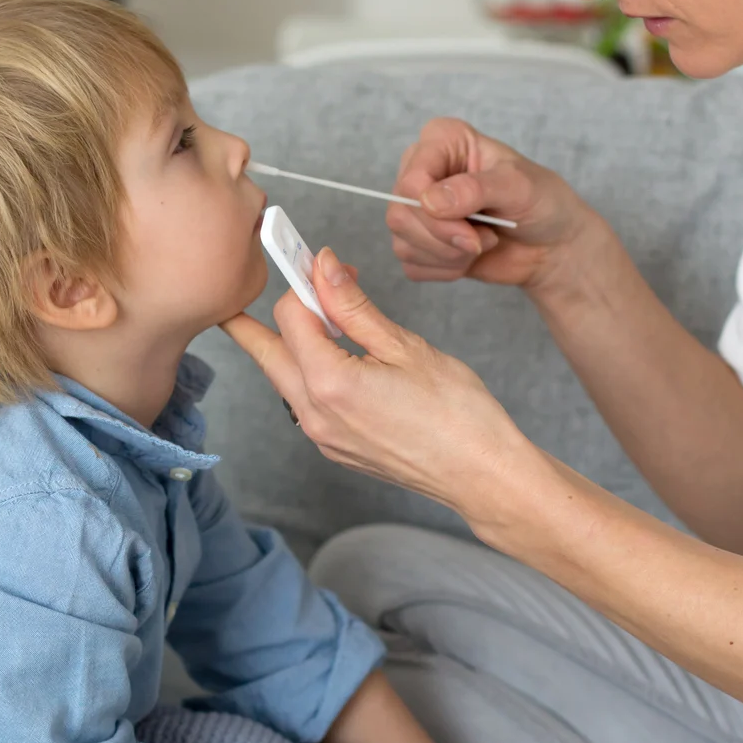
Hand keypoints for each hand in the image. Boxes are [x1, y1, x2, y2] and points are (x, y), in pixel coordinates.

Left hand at [220, 248, 531, 512]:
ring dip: (289, 345)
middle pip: (264, 352)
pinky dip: (308, 374)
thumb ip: (353, 306)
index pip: (289, 316)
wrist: (479, 474)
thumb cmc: (457, 413)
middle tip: (284, 287)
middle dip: (263, 315)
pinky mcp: (334, 448)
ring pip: (282, 379)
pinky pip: (303, 404)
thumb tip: (323, 268)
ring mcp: (321, 437)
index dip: (306, 284)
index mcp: (329, 383)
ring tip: (321, 319)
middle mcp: (314, 415)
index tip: (326, 267)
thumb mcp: (404, 346)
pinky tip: (337, 359)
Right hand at [388, 117, 600, 292]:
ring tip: (482, 242)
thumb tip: (432, 202)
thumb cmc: (541, 202)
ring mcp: (417, 208)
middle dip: (445, 238)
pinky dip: (444, 270)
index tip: (472, 223)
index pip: (412, 179)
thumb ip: (476, 189)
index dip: (435, 211)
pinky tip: (469, 257)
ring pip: (403, 243)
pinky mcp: (420, 242)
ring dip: (449, 255)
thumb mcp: (518, 186)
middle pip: (400, 214)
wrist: (553, 243)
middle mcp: (423, 170)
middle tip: (483, 239)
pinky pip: (411, 265)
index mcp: (442, 140)